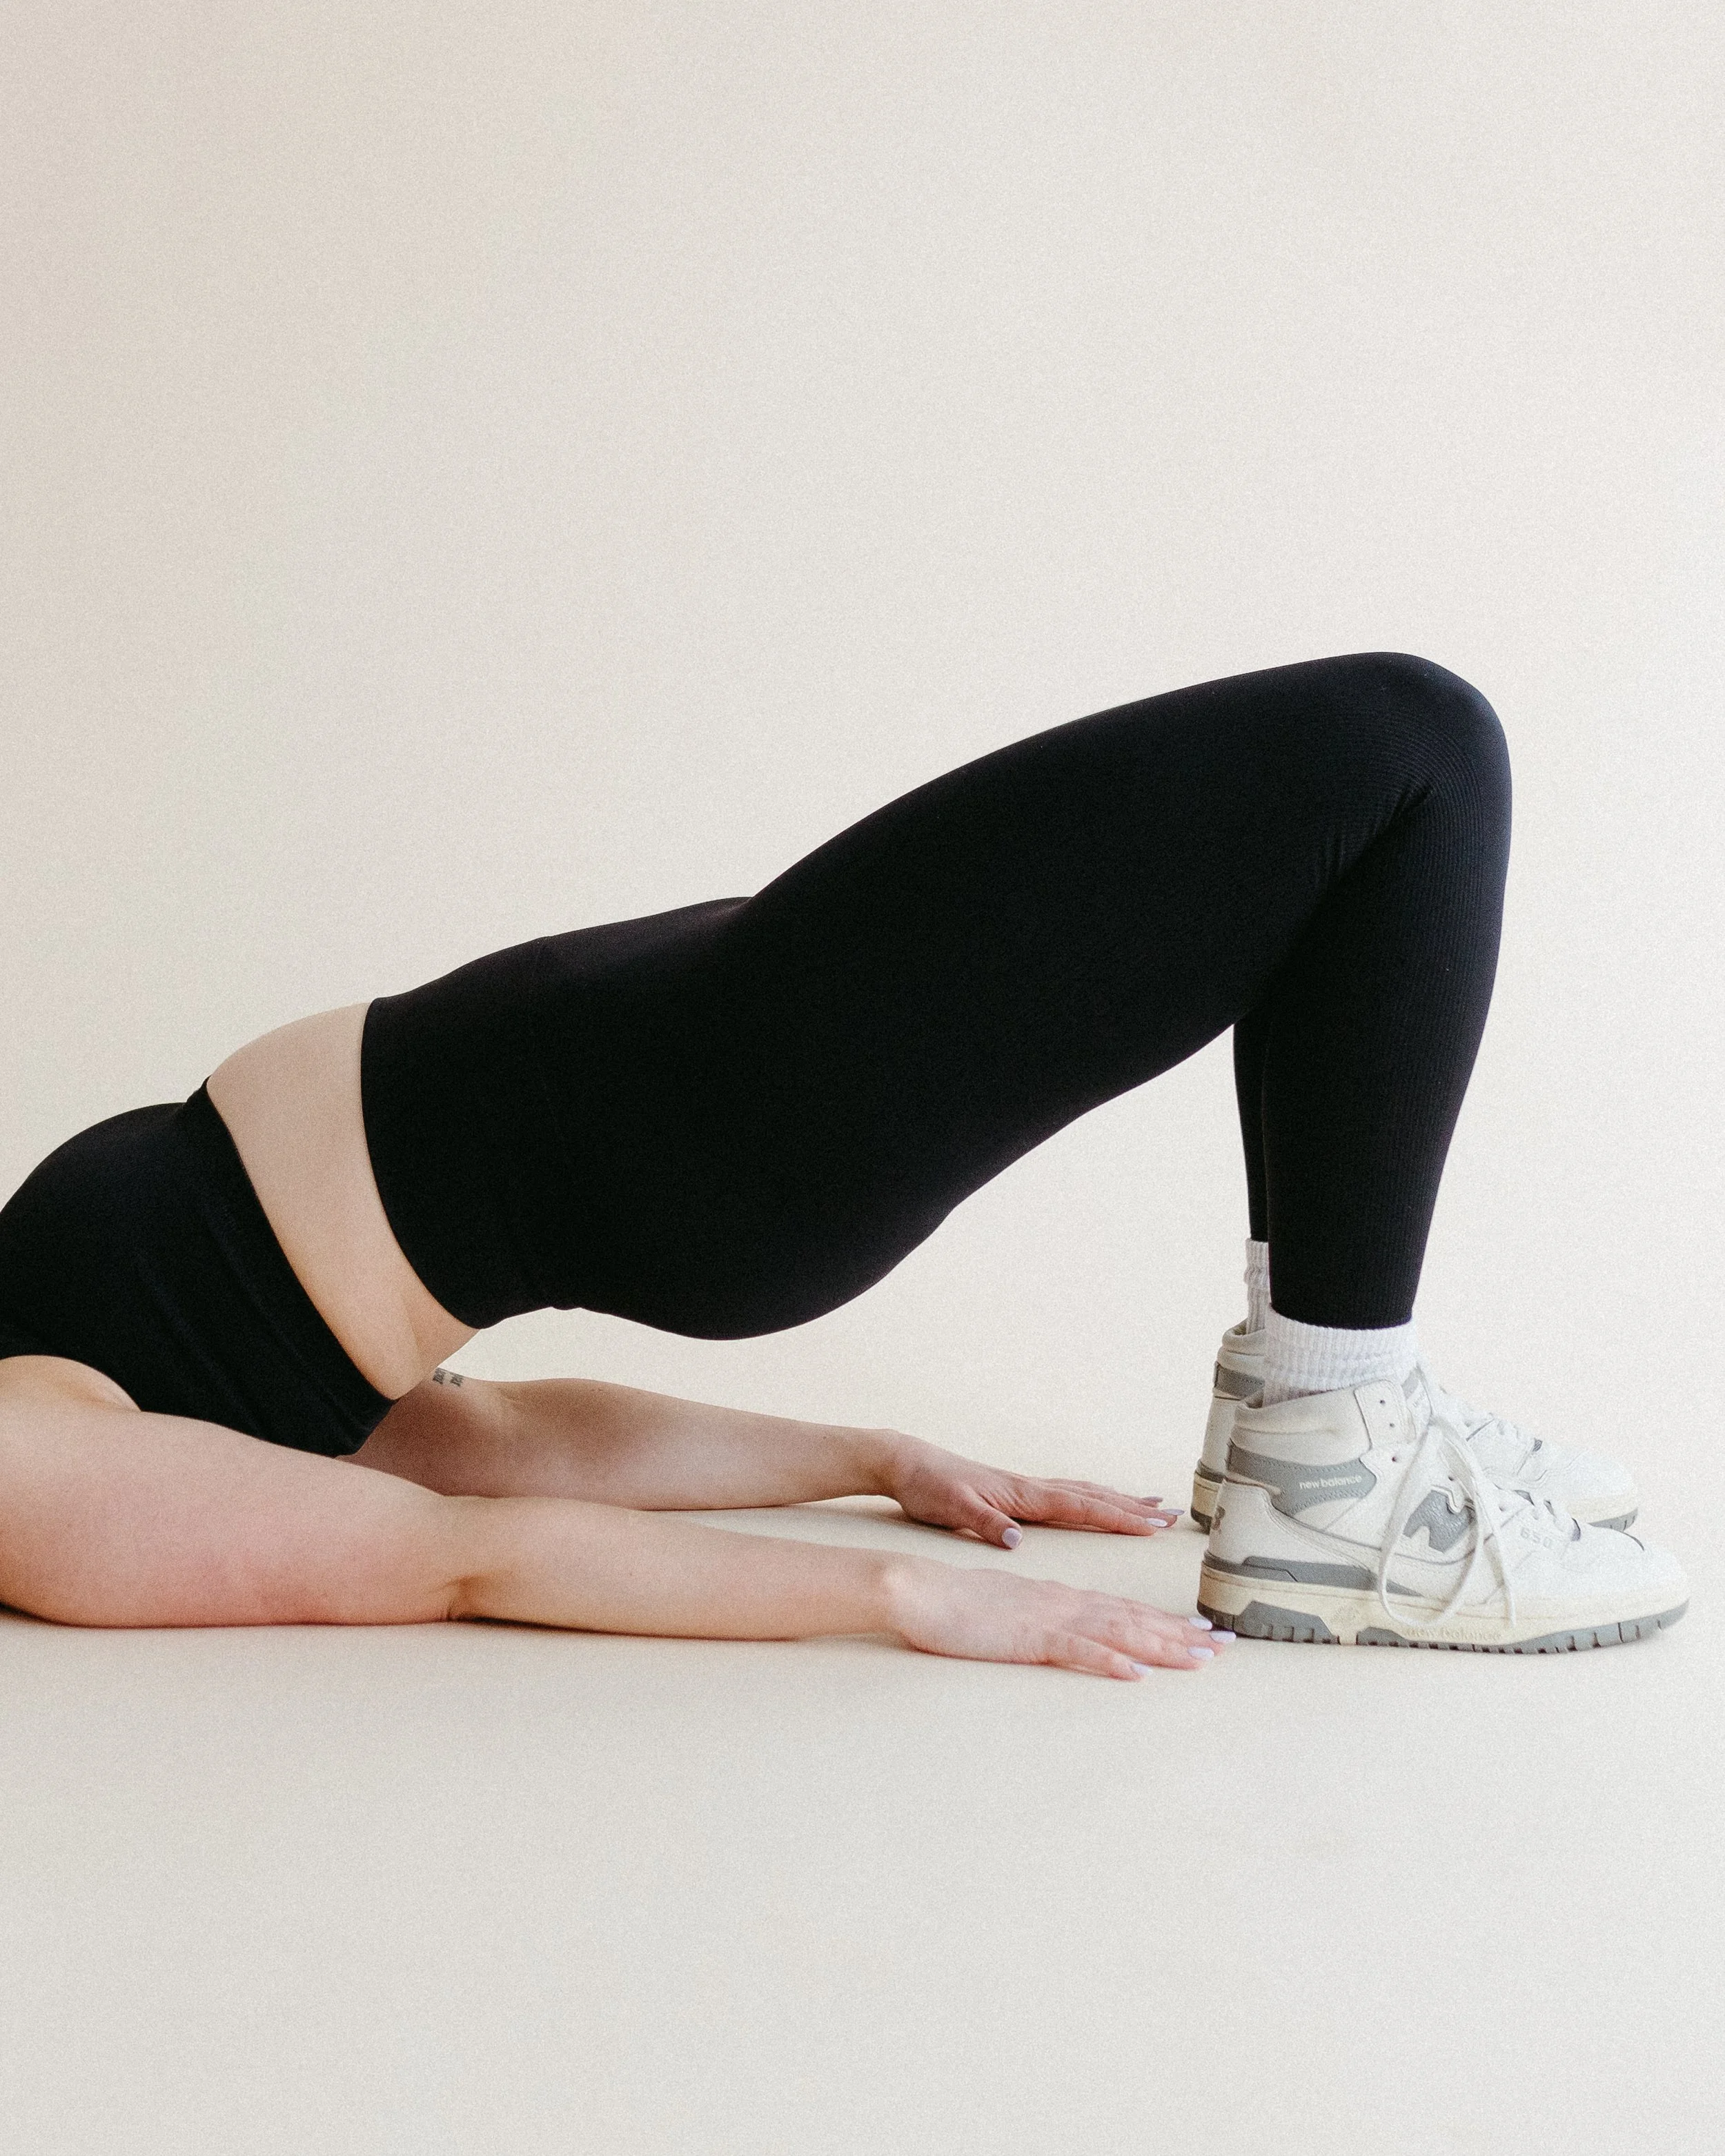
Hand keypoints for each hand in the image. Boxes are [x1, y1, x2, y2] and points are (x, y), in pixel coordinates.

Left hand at [880, 1433, 1180, 1547]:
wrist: (906, 1463)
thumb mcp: (951, 1508)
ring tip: (1151, 1505)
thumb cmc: (928, 1487)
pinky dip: (1092, 1498)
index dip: (1119, 1517)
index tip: (1152, 1525)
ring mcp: (1024, 1488)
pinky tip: (1098, 1503)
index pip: (1080, 1507)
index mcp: (1022, 1495)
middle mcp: (1030, 1488)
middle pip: (1092, 1497)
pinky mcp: (1015, 1492)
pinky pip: (1066, 1494)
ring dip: (1119, 1500)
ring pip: (1083, 1493)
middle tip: (1172, 1517)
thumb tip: (1015, 1540)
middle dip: (1133, 1508)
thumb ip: (984, 1523)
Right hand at [886, 1558, 1227, 1677]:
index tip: (1205, 1633)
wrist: (919, 1589)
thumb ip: (1041, 1620)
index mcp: (1060, 1597)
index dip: (1167, 1623)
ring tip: (1201, 1658)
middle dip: (1182, 1634)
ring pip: (1118, 1631)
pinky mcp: (1028, 1636)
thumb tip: (1069, 1633)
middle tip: (1226, 1646)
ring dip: (1162, 1646)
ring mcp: (1048, 1618)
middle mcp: (1064, 1602)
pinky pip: (1076, 1650)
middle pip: (1134, 1618)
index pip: (1124, 1610)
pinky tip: (1135, 1674)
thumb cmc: (956, 1604)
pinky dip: (1109, 1661)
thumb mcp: (1009, 1612)